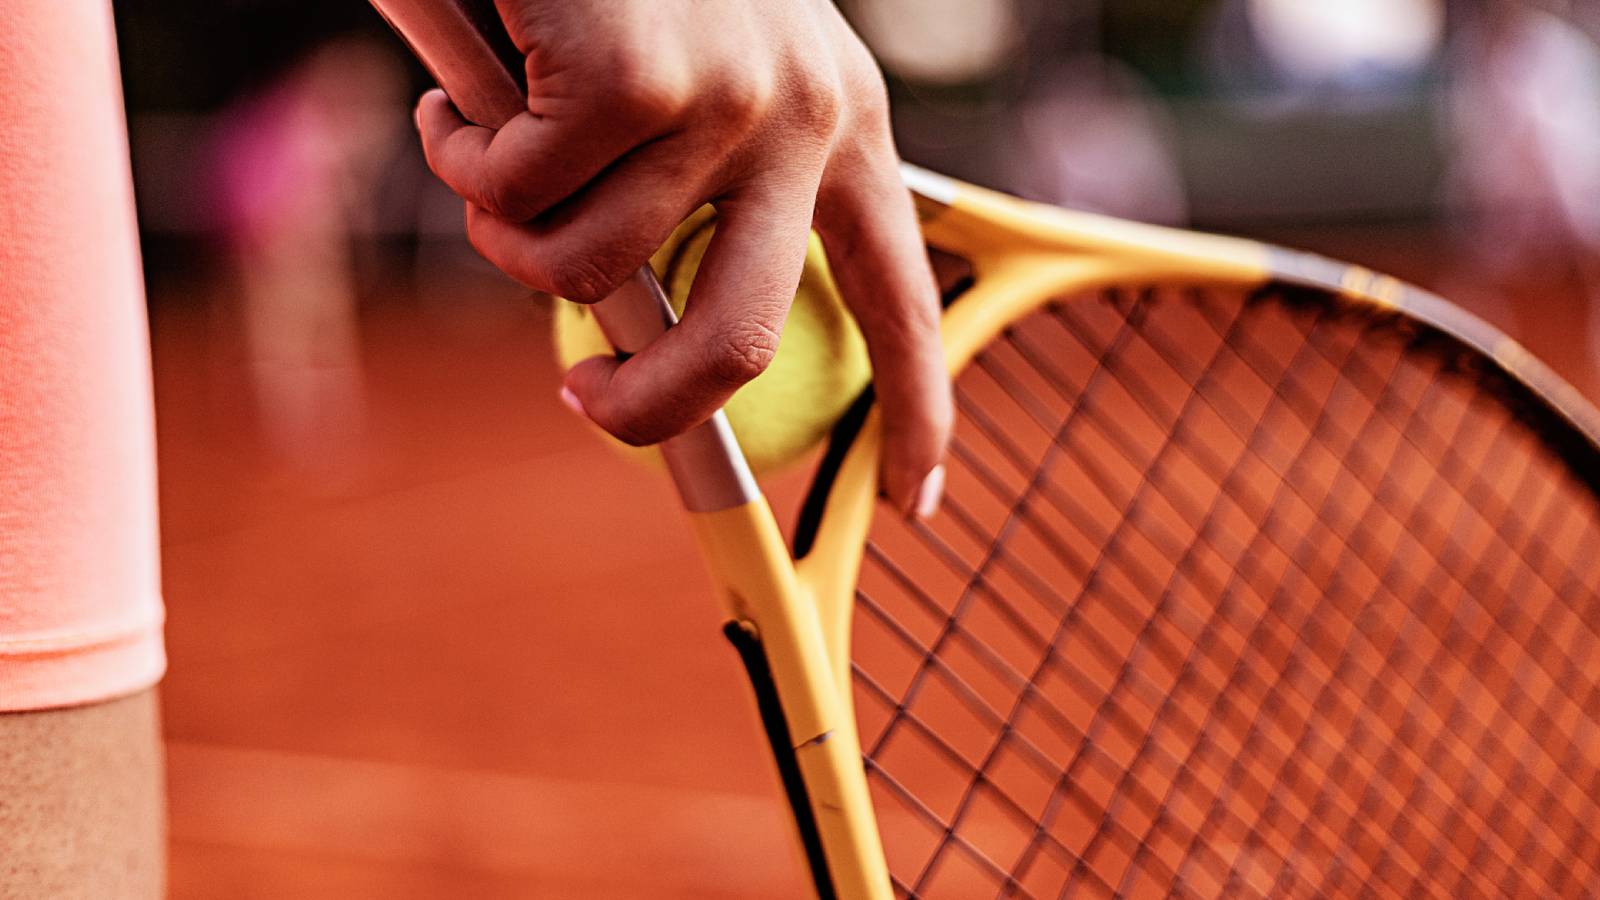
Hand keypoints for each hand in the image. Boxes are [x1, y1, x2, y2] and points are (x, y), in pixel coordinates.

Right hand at [414, 0, 949, 514]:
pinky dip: (463, 151)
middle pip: (737, 346)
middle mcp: (804, 114)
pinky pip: (512, 193)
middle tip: (582, 397)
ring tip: (491, 138)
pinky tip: (469, 82)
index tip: (919, 500)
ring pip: (581, 266)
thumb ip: (690, 201)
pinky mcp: (634, 77)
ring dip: (505, 227)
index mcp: (842, 122)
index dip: (917, 410)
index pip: (903, 297)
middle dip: (647, 414)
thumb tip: (634, 339)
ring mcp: (724, 96)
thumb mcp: (695, 85)